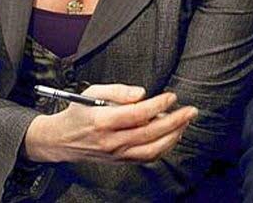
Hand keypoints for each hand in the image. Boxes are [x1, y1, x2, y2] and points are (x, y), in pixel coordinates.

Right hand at [23, 84, 197, 163]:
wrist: (62, 140)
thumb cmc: (78, 113)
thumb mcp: (92, 92)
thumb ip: (118, 91)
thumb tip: (142, 93)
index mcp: (102, 121)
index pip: (137, 114)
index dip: (158, 105)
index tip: (171, 97)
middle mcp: (110, 141)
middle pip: (149, 133)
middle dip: (175, 122)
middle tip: (190, 111)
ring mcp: (116, 154)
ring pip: (151, 150)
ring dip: (173, 137)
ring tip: (185, 123)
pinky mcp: (120, 160)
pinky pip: (146, 158)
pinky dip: (163, 148)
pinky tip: (172, 136)